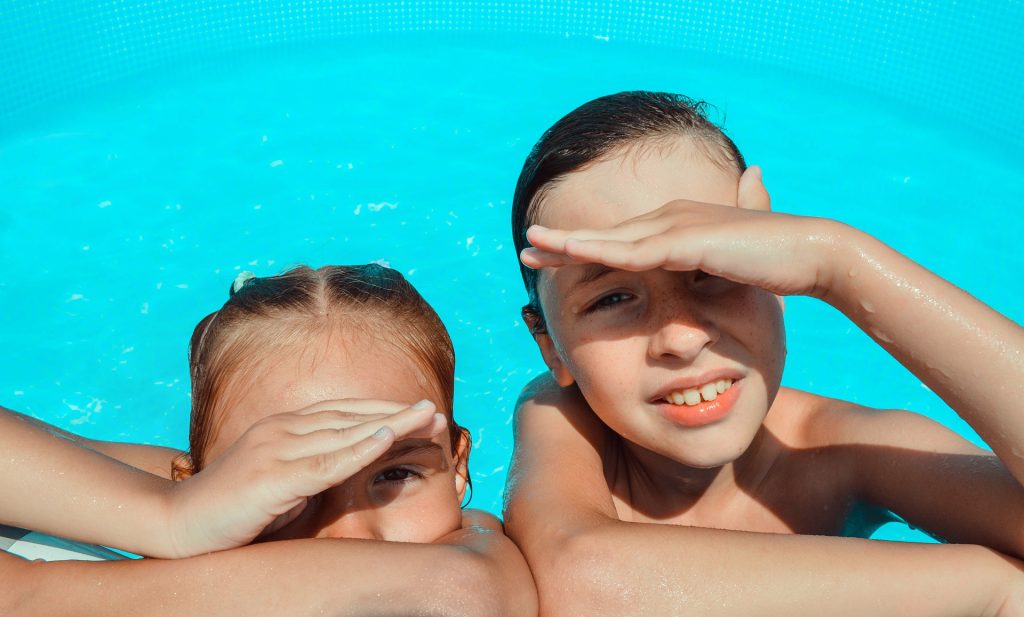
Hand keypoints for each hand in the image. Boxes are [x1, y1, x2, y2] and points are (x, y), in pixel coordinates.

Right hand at [164, 398, 444, 557]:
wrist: (176, 525)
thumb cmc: (232, 512)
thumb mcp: (281, 484)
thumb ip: (314, 470)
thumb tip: (352, 469)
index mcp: (285, 428)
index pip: (345, 412)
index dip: (386, 410)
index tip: (423, 411)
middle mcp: (282, 430)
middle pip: (352, 416)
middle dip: (398, 412)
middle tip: (437, 410)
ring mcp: (275, 451)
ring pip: (345, 433)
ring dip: (391, 423)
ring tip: (427, 416)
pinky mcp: (271, 479)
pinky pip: (324, 464)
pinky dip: (358, 450)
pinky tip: (386, 438)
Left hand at [521, 166, 850, 298]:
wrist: (813, 254)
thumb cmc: (776, 266)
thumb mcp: (728, 273)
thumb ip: (708, 272)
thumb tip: (698, 281)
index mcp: (678, 226)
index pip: (622, 240)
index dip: (586, 247)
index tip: (553, 257)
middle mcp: (671, 219)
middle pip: (607, 235)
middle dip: (565, 243)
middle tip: (526, 251)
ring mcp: (677, 226)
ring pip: (610, 239)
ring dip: (568, 244)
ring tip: (529, 249)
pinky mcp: (686, 241)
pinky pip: (633, 252)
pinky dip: (597, 252)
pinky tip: (568, 256)